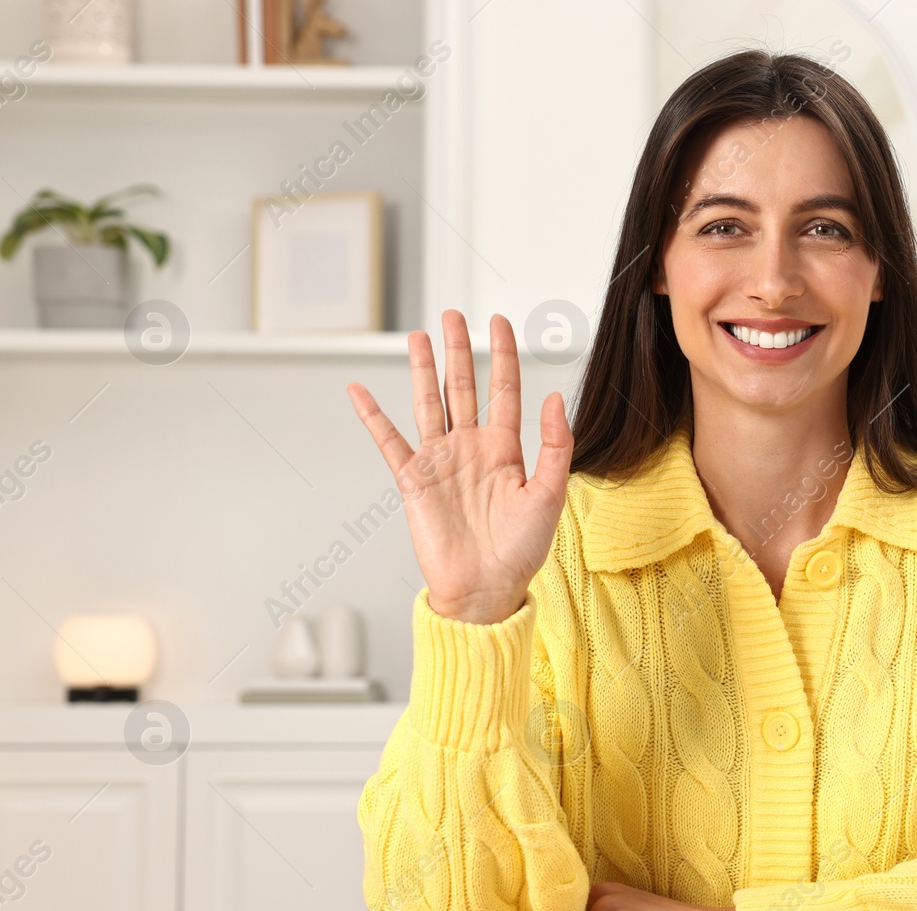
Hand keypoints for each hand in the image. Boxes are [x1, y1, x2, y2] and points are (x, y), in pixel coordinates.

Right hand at [347, 311, 571, 624]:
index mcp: (506, 449)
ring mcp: (441, 462)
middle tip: (453, 315)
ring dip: (423, 370)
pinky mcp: (414, 481)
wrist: (486, 589)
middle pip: (463, 386)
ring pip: (429, 403)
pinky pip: (390, 442)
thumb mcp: (550, 495)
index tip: (500, 322)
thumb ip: (556, 446)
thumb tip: (554, 399)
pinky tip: (360, 391)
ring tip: (418, 335)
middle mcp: (471, 449)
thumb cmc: (522, 550)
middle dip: (459, 350)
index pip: (504, 390)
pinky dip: (373, 417)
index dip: (503, 355)